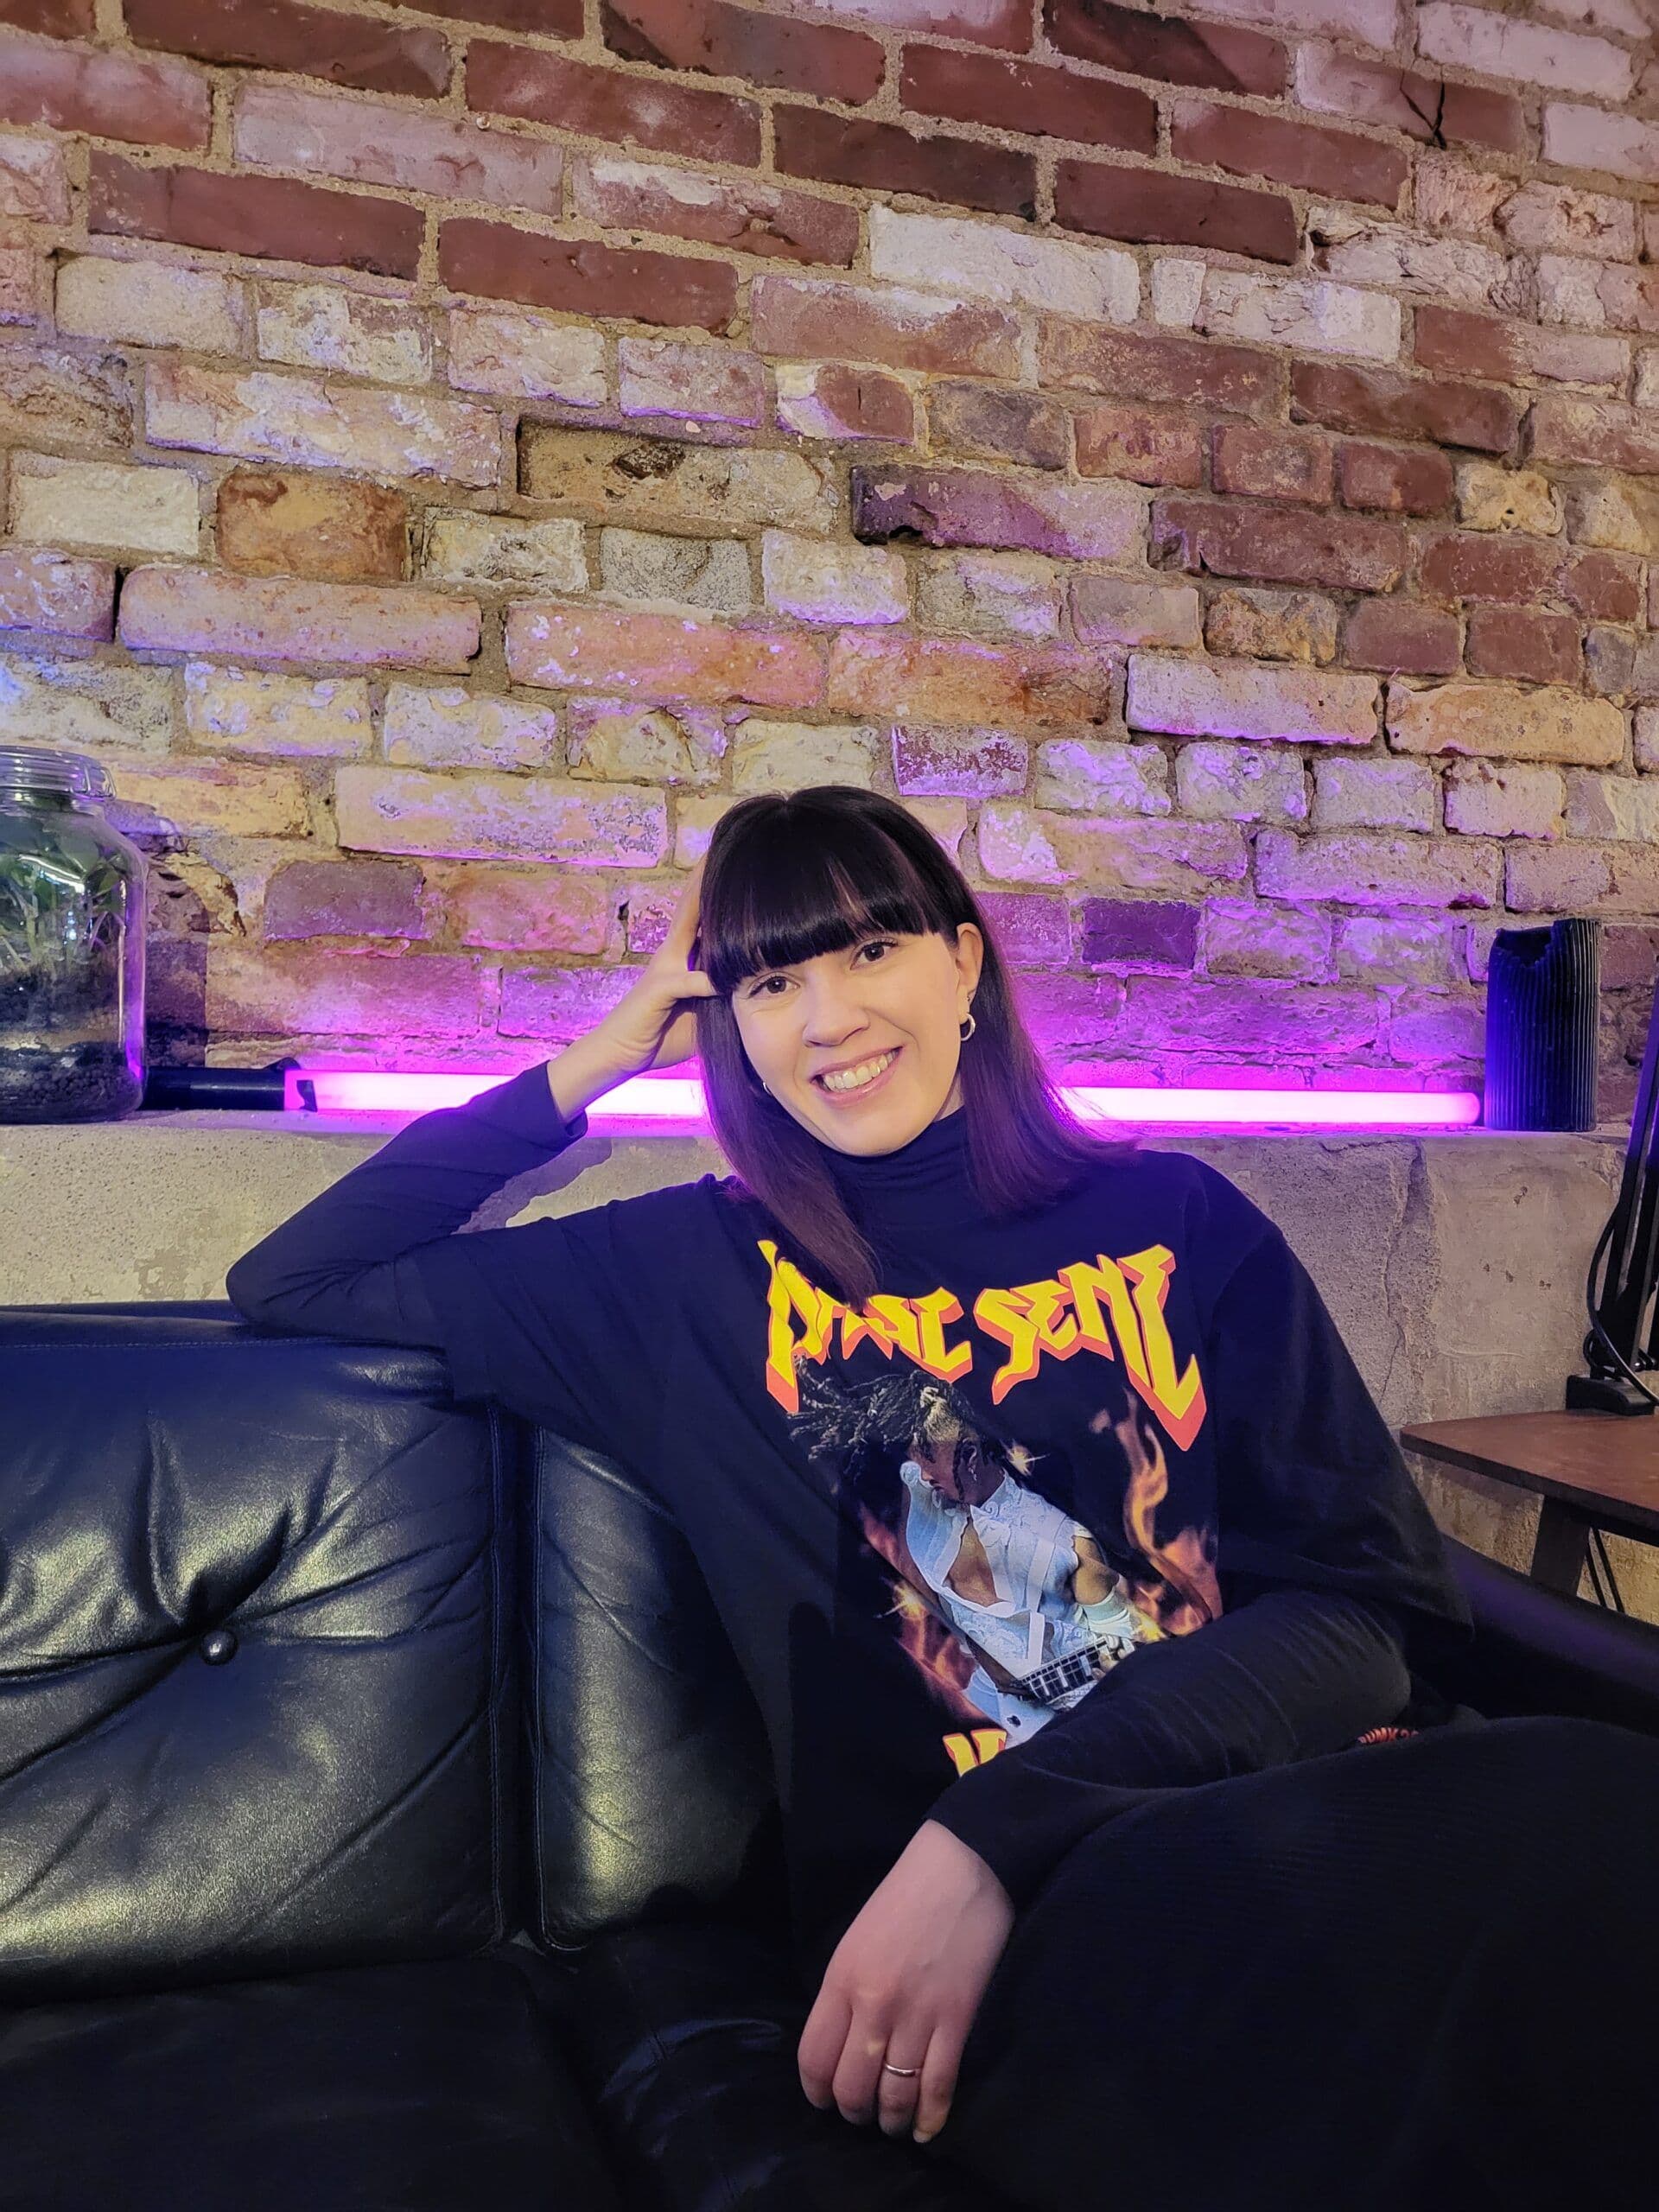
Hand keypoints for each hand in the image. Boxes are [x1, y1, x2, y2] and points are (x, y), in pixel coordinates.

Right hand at [587, 855, 718, 1077]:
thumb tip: (756, 990)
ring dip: (705, 903)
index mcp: (682, 958)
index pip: (703, 917)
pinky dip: (708, 978)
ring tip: (723, 874)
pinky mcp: (658, 990)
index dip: (717, 892)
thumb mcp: (702, 1014)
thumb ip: (723, 997)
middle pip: (693, 907)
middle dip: (707, 878)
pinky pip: (687, 981)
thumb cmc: (660, 1035)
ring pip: (687, 928)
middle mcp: (671, 955)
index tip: (737, 867)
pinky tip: (723, 974)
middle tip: (726, 847)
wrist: (617, 1056)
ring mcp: (663, 969)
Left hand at [797, 1819, 1013, 2147]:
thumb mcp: (856, 1939)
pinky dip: (930, 2118)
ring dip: (891, 2121)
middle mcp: (873, 2004)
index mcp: (841, 1979)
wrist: (963, 1867)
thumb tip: (842, 2043)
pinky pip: (937, 2086)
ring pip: (893, 2096)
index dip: (817, 2091)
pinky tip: (925, 2131)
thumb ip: (845, 1992)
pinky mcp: (957, 2021)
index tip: (825, 2100)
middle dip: (854, 2112)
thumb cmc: (905, 1896)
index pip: (813, 2058)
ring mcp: (917, 2016)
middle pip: (851, 2087)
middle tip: (863, 2113)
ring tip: (892, 2125)